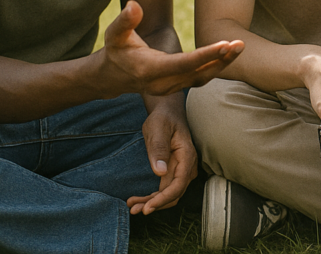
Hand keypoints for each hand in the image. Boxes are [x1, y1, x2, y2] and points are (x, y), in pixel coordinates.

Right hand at [97, 1, 243, 97]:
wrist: (112, 76)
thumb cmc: (115, 50)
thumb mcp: (114, 34)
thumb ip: (125, 21)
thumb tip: (134, 5)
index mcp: (149, 70)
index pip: (183, 63)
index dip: (205, 54)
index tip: (225, 43)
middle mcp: (163, 83)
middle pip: (198, 73)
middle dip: (221, 59)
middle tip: (240, 44)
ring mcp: (171, 88)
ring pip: (203, 78)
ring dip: (223, 64)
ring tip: (239, 47)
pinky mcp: (177, 87)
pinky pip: (201, 79)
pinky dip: (217, 67)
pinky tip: (230, 54)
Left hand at [127, 96, 197, 214]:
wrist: (167, 112)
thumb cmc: (163, 118)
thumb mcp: (158, 128)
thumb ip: (159, 148)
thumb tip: (160, 171)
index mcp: (187, 156)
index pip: (178, 184)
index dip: (163, 199)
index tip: (148, 207)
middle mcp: (187, 166)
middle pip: (174, 193)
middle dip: (155, 204)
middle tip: (134, 209)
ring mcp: (181, 170)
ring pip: (169, 194)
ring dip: (152, 202)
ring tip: (133, 206)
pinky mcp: (173, 171)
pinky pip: (165, 189)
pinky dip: (153, 197)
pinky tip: (138, 199)